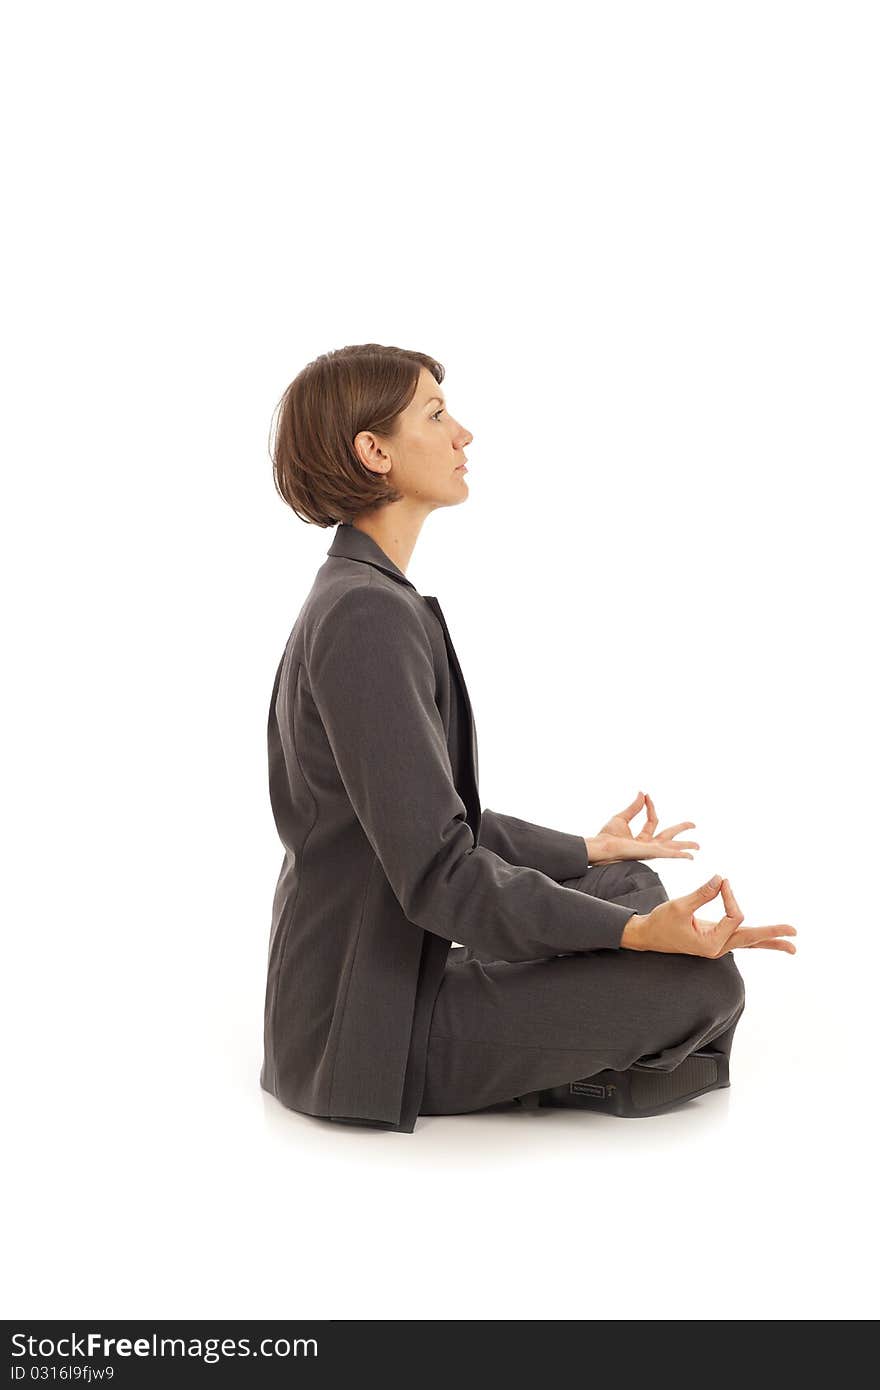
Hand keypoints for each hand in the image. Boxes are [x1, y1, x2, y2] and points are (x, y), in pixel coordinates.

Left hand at [587, 789, 698, 863]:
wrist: (601, 846)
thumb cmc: (606, 836)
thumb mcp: (622, 818)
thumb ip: (634, 807)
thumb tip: (642, 794)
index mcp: (641, 838)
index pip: (652, 821)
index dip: (651, 807)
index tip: (646, 796)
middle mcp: (648, 845)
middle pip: (668, 836)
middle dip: (681, 830)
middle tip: (693, 824)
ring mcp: (650, 850)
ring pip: (672, 847)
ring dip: (685, 846)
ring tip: (697, 846)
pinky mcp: (650, 853)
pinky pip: (668, 854)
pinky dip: (679, 855)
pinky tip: (689, 857)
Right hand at [622, 874, 797, 956]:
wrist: (647, 936)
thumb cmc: (660, 922)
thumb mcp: (679, 906)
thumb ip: (702, 894)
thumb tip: (721, 879)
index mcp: (710, 943)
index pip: (733, 915)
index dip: (730, 896)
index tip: (722, 881)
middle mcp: (717, 948)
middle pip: (751, 939)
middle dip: (773, 935)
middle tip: (795, 933)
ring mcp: (718, 946)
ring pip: (749, 942)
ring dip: (770, 941)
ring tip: (792, 946)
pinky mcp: (715, 940)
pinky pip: (740, 940)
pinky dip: (756, 939)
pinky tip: (770, 942)